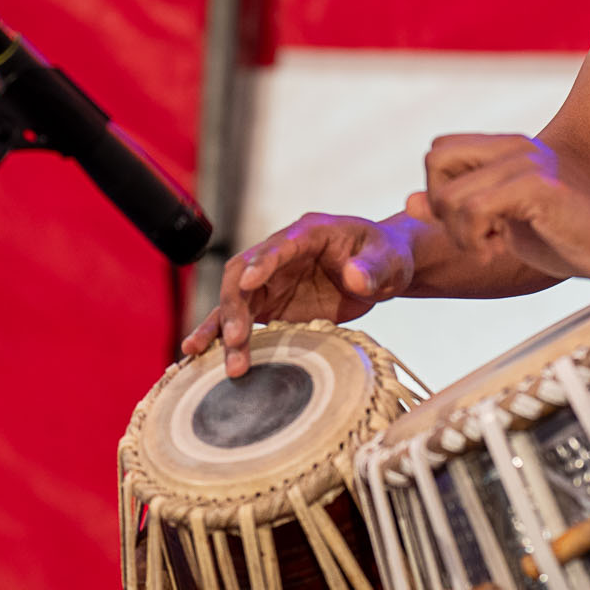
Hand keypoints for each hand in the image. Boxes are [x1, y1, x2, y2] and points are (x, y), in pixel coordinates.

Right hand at [179, 214, 413, 377]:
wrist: (383, 270)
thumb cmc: (386, 257)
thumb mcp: (389, 260)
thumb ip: (373, 268)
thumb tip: (355, 278)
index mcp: (309, 233)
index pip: (279, 245)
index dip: (262, 262)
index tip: (249, 282)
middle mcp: (281, 254)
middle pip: (244, 273)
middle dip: (235, 304)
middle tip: (236, 338)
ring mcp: (272, 280)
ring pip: (235, 300)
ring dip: (223, 327)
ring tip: (208, 356)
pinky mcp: (272, 305)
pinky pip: (241, 319)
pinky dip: (222, 336)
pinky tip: (201, 355)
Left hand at [406, 134, 589, 281]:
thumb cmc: (573, 234)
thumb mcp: (506, 221)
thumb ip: (462, 207)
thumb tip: (409, 201)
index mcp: (508, 149)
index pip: (439, 150)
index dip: (440, 191)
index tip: (471, 225)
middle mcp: (515, 147)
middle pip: (434, 160)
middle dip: (442, 209)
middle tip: (477, 236)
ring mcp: (526, 163)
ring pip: (448, 195)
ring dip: (461, 234)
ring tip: (494, 246)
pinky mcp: (537, 186)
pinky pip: (473, 210)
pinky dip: (476, 241)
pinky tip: (502, 250)